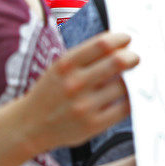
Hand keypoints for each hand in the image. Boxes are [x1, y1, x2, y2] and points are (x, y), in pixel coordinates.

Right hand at [22, 32, 138, 152]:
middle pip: (117, 62)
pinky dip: (131, 98)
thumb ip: (87, 56)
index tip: (127, 39)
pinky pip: (124, 107)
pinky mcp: (93, 125)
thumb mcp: (60, 68)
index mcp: (65, 65)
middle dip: (132, 57)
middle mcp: (74, 84)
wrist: (29, 126)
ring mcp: (84, 106)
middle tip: (135, 57)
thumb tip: (123, 45)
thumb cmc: (52, 92)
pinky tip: (129, 94)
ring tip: (132, 77)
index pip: (102, 44)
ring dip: (133, 78)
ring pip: (123, 85)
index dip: (120, 39)